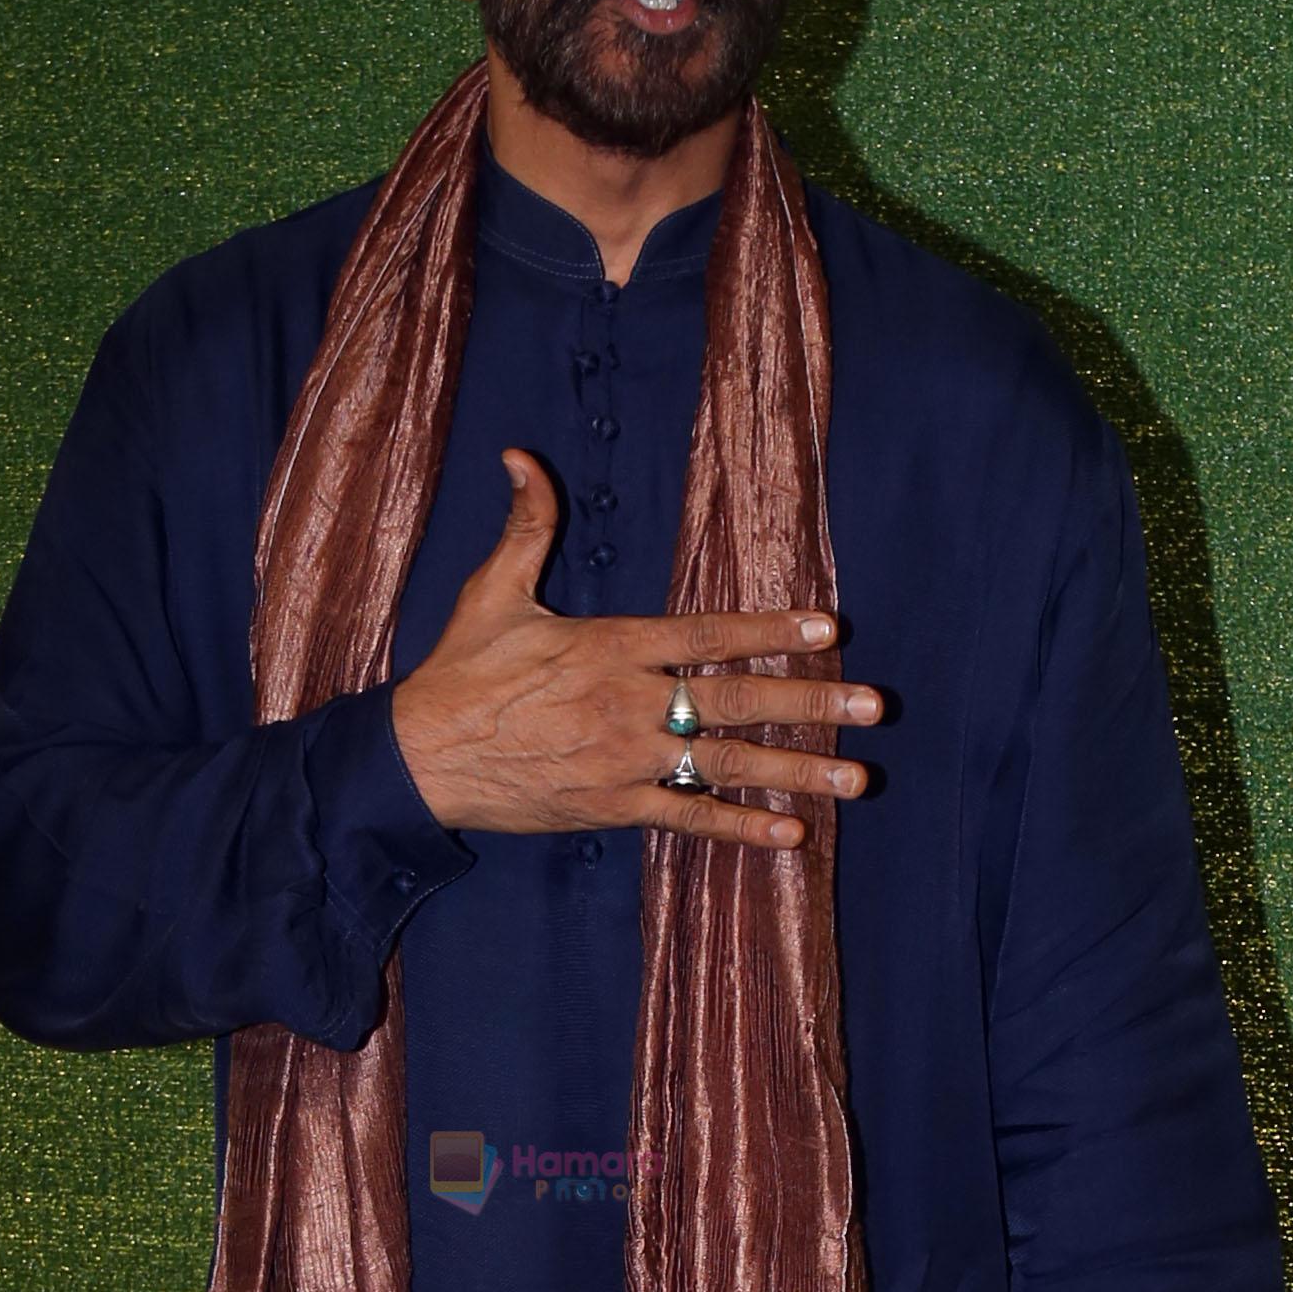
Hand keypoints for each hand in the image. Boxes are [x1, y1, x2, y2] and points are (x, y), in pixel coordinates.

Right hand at [389, 451, 881, 846]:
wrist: (419, 759)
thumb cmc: (459, 673)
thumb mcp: (491, 592)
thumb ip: (526, 525)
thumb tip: (520, 457)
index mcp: (612, 646)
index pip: (708, 634)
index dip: (771, 631)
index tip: (828, 628)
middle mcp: (630, 703)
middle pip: (737, 701)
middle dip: (811, 703)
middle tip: (873, 706)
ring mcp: (626, 760)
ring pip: (725, 764)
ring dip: (795, 772)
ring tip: (856, 778)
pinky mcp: (612, 807)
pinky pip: (688, 818)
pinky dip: (738, 828)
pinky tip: (790, 834)